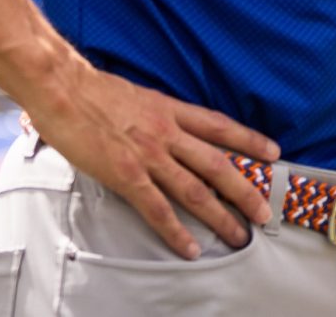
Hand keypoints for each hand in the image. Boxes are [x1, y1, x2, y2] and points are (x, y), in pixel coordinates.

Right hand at [24, 65, 279, 258]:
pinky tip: (190, 247)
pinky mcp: (126, 175)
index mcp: (170, 110)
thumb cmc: (92, 91)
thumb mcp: (137, 95)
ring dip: (220, 215)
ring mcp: (149, 155)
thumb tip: (162, 124)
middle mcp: (167, 132)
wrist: (63, 88)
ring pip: (195, 190)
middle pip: (217, 164)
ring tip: (239, 234)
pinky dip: (176, 231)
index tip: (273, 152)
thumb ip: (155, 113)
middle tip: (263, 211)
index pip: (220, 125)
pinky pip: (157, 209)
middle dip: (245, 190)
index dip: (249, 139)